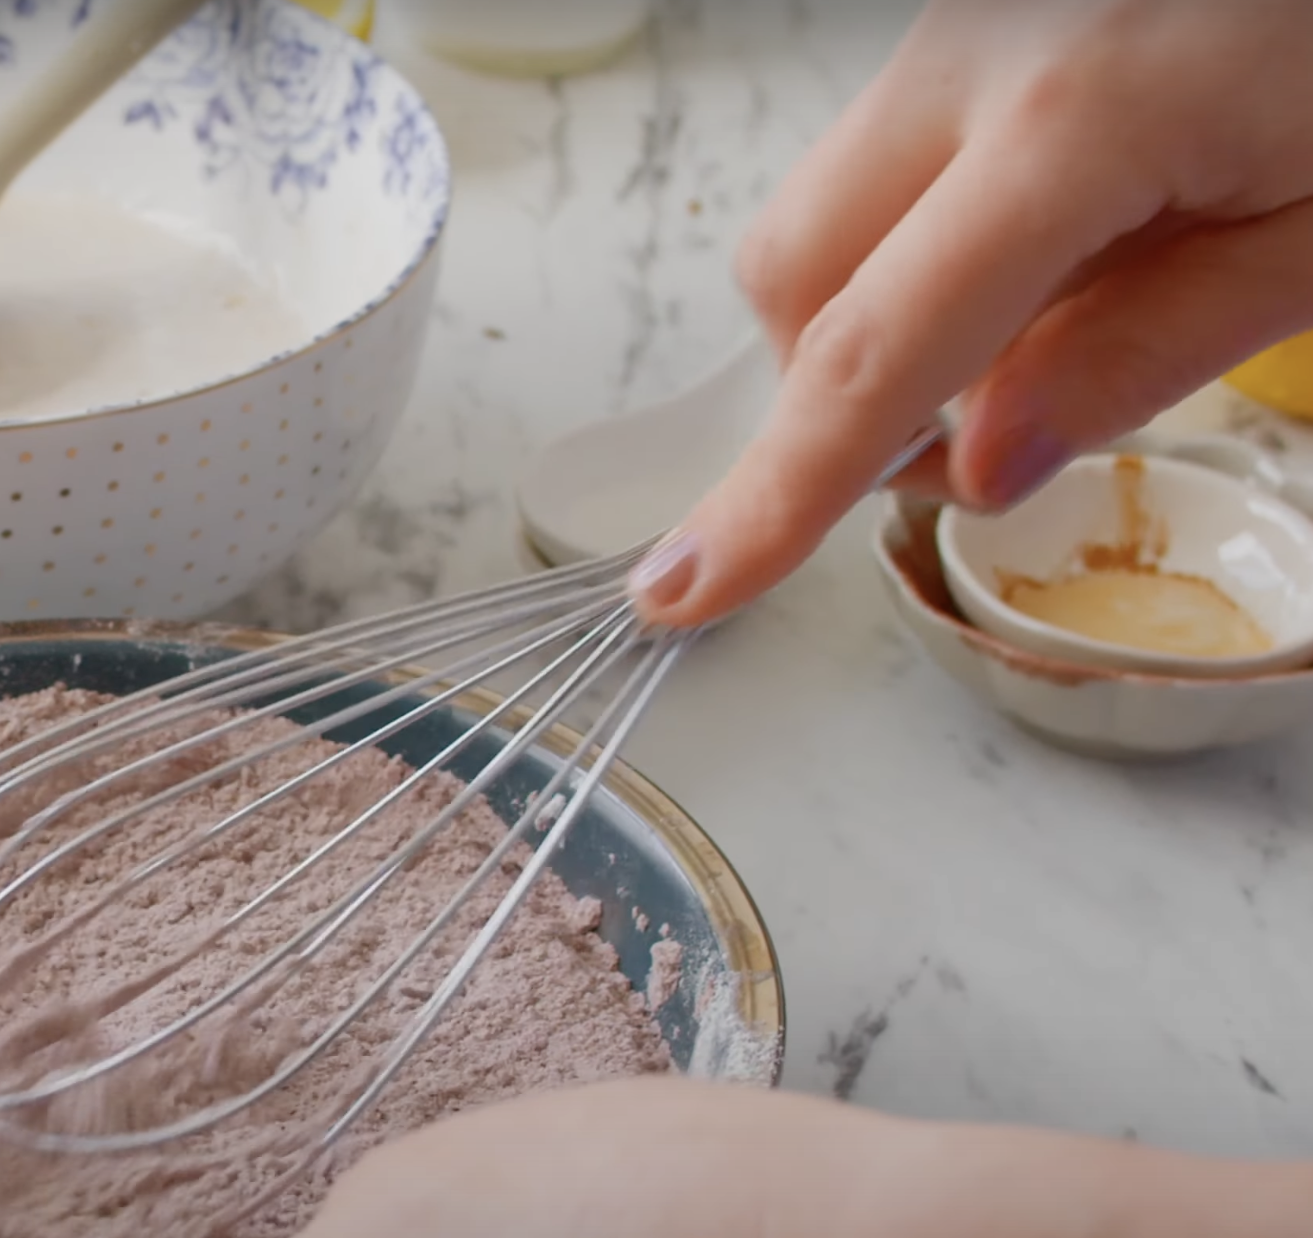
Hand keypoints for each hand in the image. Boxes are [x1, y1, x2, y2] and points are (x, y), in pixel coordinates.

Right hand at [632, 0, 1312, 626]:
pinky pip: (881, 163)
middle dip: (843, 392)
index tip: (687, 588)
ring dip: (884, 315)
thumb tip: (977, 464)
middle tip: (994, 426)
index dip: (775, 495)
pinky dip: (924, 244)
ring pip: (821, 218)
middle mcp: (974, 54)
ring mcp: (957, 24)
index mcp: (1073, 119)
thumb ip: (1142, 354)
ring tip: (1050, 311)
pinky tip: (1054, 237)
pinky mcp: (967, 19)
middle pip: (792, 278)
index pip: (873, 356)